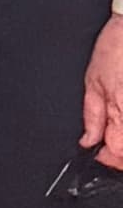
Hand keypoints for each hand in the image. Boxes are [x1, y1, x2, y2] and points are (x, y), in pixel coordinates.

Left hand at [85, 8, 122, 172]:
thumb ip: (92, 116)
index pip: (118, 152)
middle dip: (121, 154)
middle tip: (110, 146)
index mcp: (121, 110)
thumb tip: (88, 141)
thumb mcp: (93, 81)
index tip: (100, 155)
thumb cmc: (115, 48)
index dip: (108, 159)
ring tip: (118, 131)